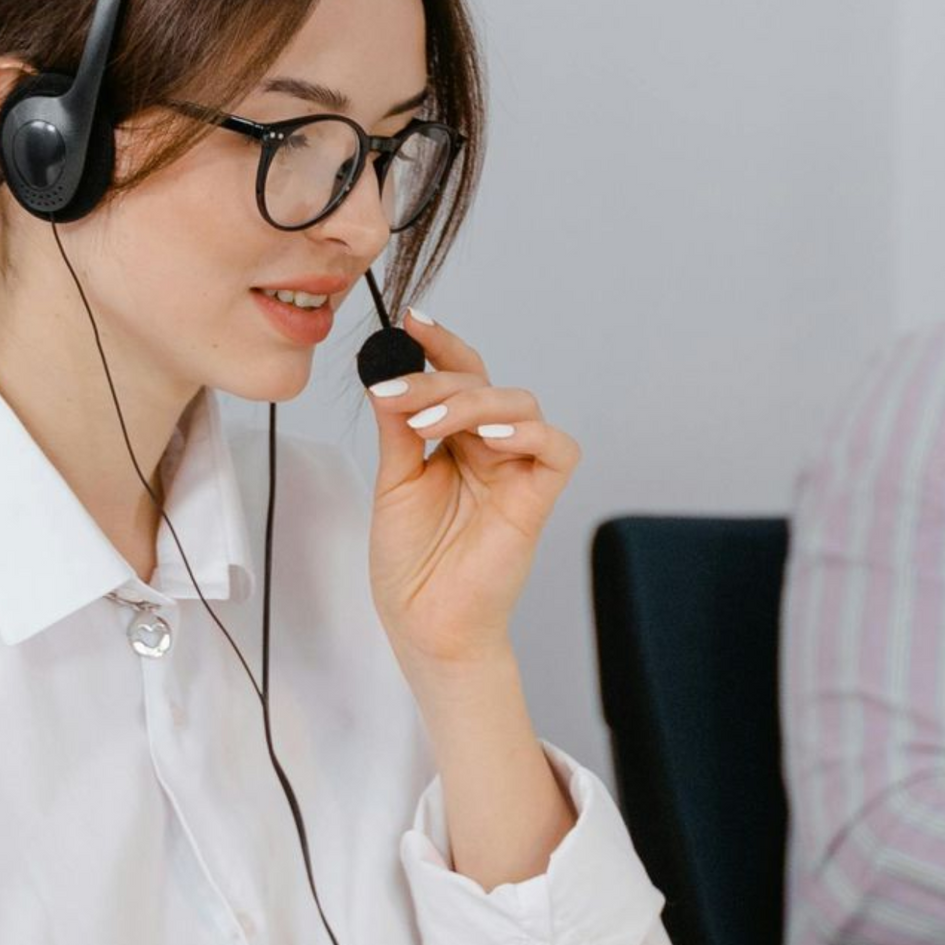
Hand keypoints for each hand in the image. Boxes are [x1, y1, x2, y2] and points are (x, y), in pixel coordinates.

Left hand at [366, 311, 580, 668]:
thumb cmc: (410, 566)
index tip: (410, 320)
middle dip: (440, 379)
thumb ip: (398, 430)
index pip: (456, 377)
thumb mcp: (393, 484)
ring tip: (429, 426)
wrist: (424, 625)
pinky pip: (557, 448)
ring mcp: (515, 471)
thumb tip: (387, 374)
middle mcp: (488, 449)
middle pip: (484, 383)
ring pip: (520, 403)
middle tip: (398, 395)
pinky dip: (527, 432)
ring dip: (472, 402)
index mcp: (453, 442)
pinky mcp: (537, 498)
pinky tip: (487, 437)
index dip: (439, 345)